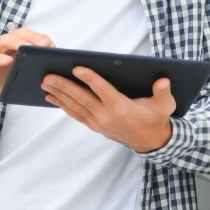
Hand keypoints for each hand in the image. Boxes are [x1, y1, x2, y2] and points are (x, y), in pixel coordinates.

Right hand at [0, 28, 53, 101]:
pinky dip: (1, 59)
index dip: (44, 39)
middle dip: (34, 37)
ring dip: (18, 43)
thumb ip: (38, 65)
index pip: (33, 36)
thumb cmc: (11, 75)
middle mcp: (8, 43)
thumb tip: (57, 68)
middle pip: (21, 33)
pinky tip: (9, 61)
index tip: (54, 48)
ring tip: (28, 49)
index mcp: (20, 43)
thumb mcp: (27, 70)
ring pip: (6, 40)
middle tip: (45, 45)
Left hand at [42, 68, 176, 152]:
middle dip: (64, 86)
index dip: (90, 78)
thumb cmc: (156, 118)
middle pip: (82, 98)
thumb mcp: (165, 105)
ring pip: (75, 107)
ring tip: (45, 84)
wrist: (151, 141)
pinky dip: (63, 105)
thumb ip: (163, 92)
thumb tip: (163, 80)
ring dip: (59, 95)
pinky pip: (76, 114)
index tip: (77, 67)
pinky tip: (52, 97)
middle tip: (48, 76)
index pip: (103, 90)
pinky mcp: (95, 126)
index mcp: (122, 108)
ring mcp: (99, 123)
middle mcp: (107, 116)